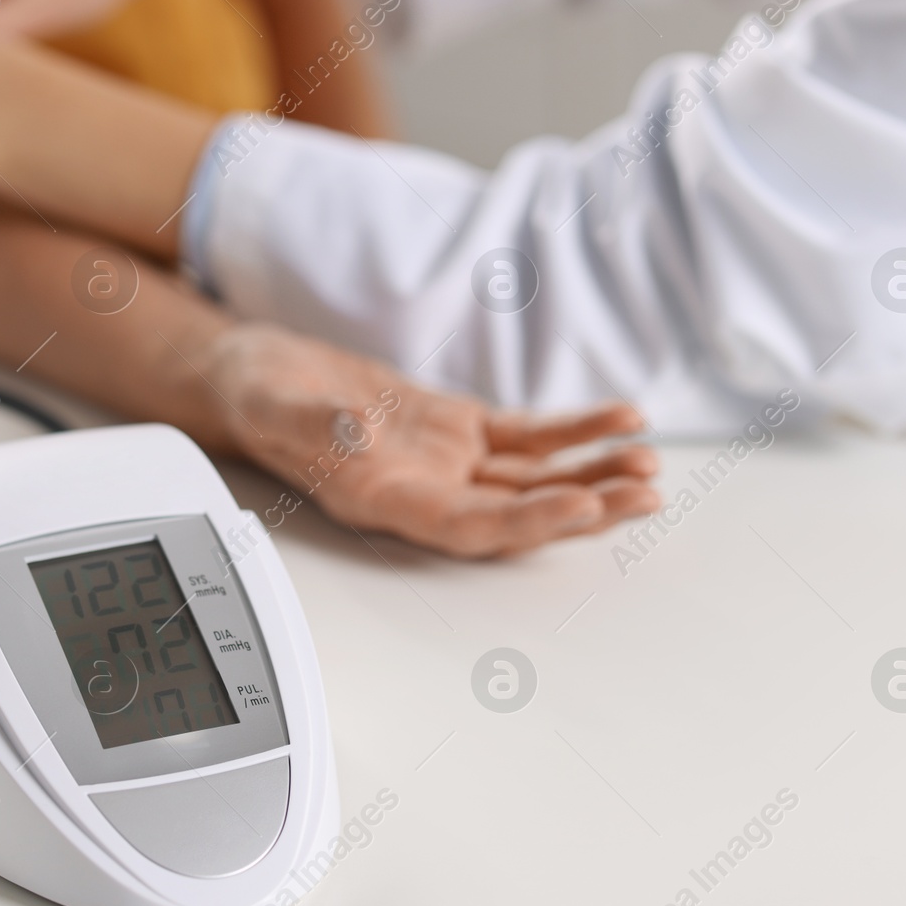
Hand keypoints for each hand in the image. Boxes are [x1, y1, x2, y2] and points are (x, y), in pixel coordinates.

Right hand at [201, 325, 660, 557]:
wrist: (258, 378)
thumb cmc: (258, 397)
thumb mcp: (273, 405)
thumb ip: (314, 425)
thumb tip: (360, 431)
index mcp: (383, 501)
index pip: (468, 526)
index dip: (527, 522)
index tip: (581, 506)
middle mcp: (425, 492)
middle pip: (518, 512)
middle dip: (583, 506)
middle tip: (641, 496)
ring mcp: (447, 464)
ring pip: (534, 480)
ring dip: (592, 474)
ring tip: (648, 466)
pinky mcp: (459, 430)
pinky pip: (528, 437)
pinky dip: (575, 432)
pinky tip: (620, 420)